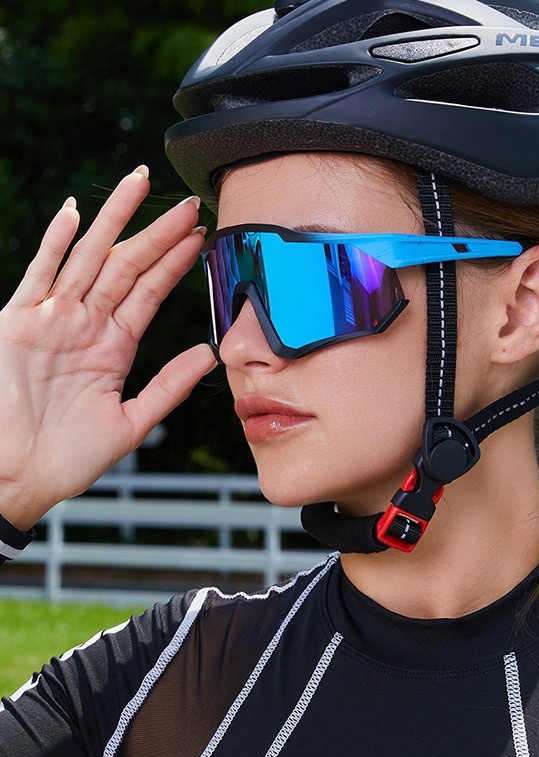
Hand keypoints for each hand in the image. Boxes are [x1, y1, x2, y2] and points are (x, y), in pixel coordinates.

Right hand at [0, 167, 216, 528]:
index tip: (202, 238)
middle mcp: (85, 325)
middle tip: (188, 204)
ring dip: (114, 221)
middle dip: (157, 234)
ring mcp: (52, 319)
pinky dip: (55, 245)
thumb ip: (168, 387)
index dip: (175, 263)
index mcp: (113, 346)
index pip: (151, 292)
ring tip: (139, 184)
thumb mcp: (131, 422)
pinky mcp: (17, 323)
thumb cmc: (67, 458)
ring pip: (89, 258)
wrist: (14, 479)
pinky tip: (75, 214)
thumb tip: (208, 354)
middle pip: (127, 266)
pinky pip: (39, 275)